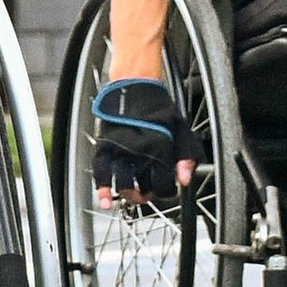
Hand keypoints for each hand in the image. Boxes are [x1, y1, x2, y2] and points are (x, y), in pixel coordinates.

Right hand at [92, 74, 198, 206]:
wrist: (134, 85)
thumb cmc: (158, 107)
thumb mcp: (181, 128)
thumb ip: (186, 156)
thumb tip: (184, 181)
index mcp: (160, 148)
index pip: (163, 183)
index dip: (166, 191)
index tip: (167, 189)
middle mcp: (140, 152)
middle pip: (144, 187)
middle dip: (148, 194)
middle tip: (149, 191)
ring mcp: (121, 150)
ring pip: (123, 182)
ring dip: (128, 194)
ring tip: (132, 194)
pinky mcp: (105, 145)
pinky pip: (101, 171)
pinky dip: (102, 188)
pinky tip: (105, 201)